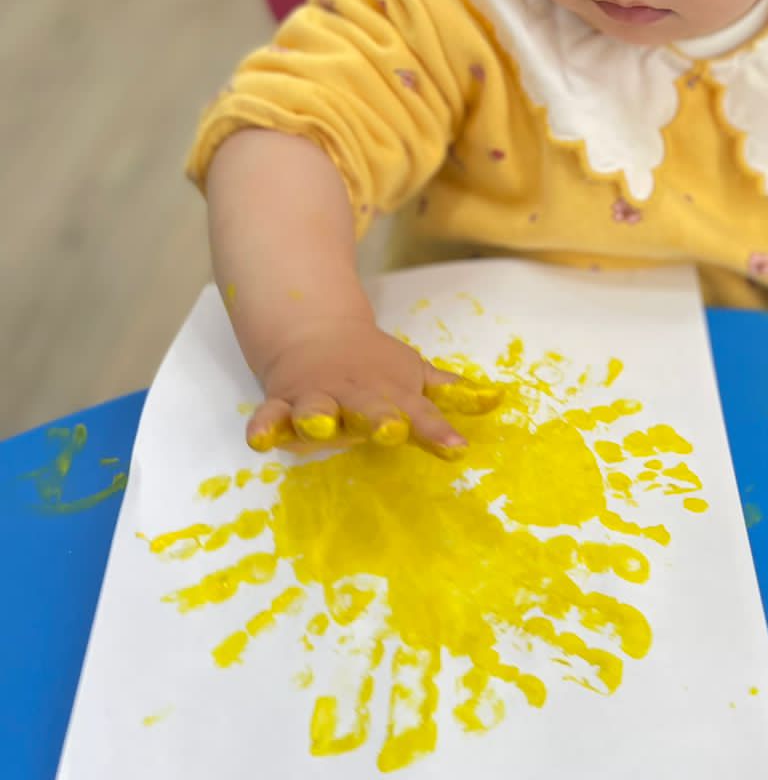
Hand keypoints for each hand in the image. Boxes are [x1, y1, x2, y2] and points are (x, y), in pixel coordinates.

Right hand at [245, 317, 500, 457]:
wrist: (314, 331)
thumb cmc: (374, 367)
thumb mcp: (413, 376)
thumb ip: (449, 394)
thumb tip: (498, 399)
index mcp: (391, 394)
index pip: (420, 414)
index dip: (437, 431)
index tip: (456, 449)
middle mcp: (356, 396)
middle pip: (368, 409)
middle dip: (379, 419)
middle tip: (391, 430)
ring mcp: (318, 399)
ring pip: (316, 410)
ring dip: (319, 419)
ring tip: (320, 427)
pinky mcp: (283, 404)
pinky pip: (271, 417)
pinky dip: (264, 427)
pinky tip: (258, 440)